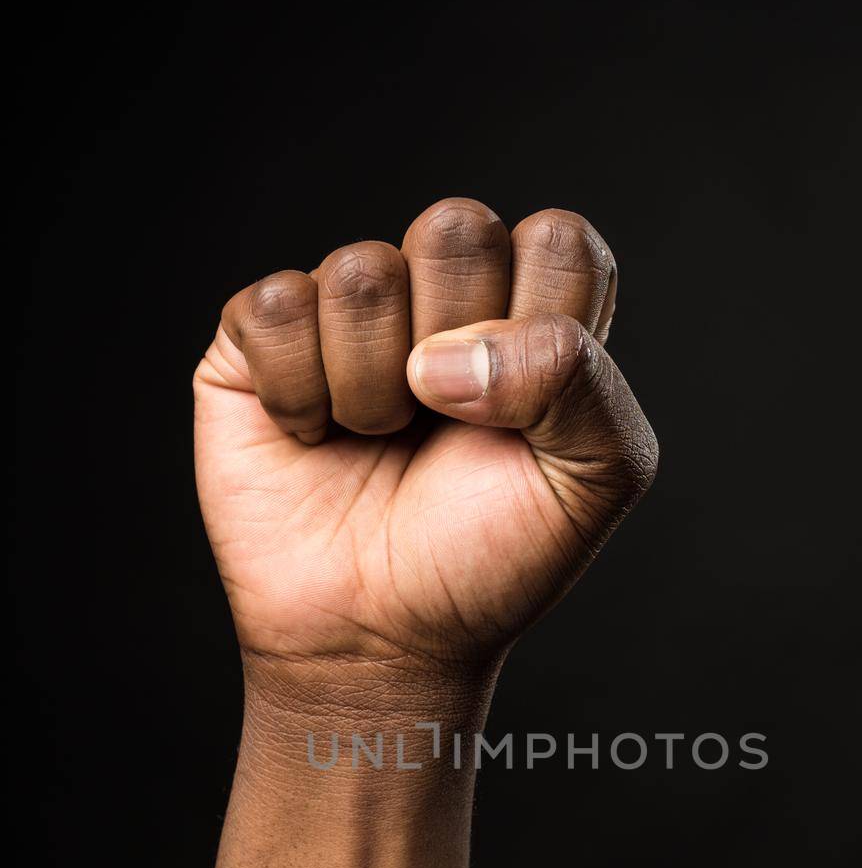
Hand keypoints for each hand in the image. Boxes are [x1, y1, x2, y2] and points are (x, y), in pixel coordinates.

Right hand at [194, 198, 657, 673]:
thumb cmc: (488, 562)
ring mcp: (350, 315)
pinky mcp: (261, 341)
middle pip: (457, 226)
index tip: (527, 414)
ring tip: (378, 441)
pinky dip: (298, 394)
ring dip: (373, 388)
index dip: (542, 320)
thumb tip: (444, 354)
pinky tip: (312, 438)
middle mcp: (443, 301)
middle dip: (455, 343)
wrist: (383, 641)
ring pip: (362, 270)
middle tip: (445, 425)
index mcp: (534, 319)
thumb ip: (579, 381)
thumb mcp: (593, 481)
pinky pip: (277, 308)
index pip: (558, 240)